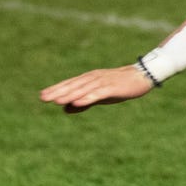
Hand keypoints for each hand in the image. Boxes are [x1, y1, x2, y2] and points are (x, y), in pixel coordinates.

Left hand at [39, 65, 154, 112]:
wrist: (142, 76)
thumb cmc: (121, 86)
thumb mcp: (101, 96)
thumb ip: (84, 102)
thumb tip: (66, 109)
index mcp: (90, 79)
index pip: (70, 84)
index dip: (56, 89)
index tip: (42, 96)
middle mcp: (94, 78)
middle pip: (73, 86)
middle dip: (58, 92)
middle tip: (43, 98)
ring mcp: (102, 82)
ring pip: (83, 89)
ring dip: (69, 95)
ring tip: (56, 101)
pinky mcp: (112, 87)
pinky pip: (97, 93)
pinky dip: (86, 97)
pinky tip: (77, 102)